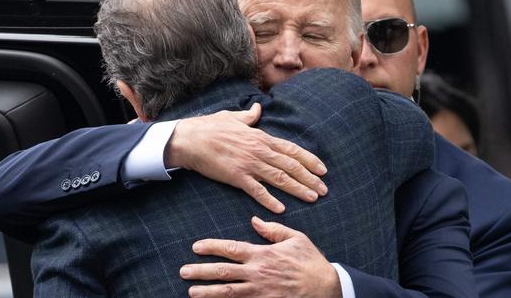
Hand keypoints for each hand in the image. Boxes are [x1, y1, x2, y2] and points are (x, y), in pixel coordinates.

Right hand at [166, 103, 327, 212]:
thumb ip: (249, 116)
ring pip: (279, 178)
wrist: (190, 139)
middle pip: (290, 166)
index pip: (291, 150)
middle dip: (310, 178)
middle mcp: (259, 150)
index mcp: (260, 137)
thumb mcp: (233, 117)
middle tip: (324, 189)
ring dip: (298, 189)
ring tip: (313, 198)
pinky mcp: (236, 177)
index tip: (322, 169)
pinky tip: (281, 208)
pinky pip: (257, 190)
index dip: (309, 160)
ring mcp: (249, 164)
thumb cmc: (209, 127)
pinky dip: (270, 200)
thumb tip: (258, 108)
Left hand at [180, 217, 341, 297]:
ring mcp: (260, 291)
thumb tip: (254, 220)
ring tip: (191, 291)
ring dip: (207, 292)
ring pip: (228, 292)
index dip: (211, 247)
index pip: (231, 248)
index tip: (196, 247)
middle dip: (201, 271)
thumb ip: (273, 229)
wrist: (326, 287)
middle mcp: (257, 273)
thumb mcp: (295, 238)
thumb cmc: (310, 261)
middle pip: (223, 272)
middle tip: (184, 271)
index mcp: (262, 254)